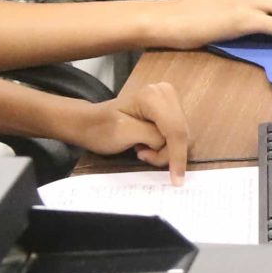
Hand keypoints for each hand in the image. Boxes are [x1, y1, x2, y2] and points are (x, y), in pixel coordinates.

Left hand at [68, 81, 190, 180]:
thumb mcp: (123, 132)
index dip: (178, 155)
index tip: (177, 180)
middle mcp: (165, 92)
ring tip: (141, 148)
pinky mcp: (169, 109)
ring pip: (182, 135)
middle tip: (142, 154)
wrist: (90, 122)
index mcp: (153, 96)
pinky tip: (147, 143)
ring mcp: (168, 99)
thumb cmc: (101, 129)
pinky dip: (165, 145)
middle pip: (181, 132)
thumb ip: (151, 136)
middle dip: (167, 152)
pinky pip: (177, 134)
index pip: (175, 129)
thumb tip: (168, 143)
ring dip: (165, 149)